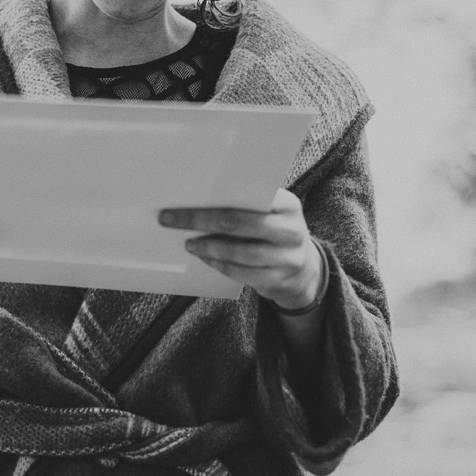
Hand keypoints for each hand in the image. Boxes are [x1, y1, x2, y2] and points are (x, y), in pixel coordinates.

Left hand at [158, 188, 322, 310]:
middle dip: (202, 220)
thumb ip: (248, 203)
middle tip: (171, 219)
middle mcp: (292, 230)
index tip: (184, 194)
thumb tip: (198, 195)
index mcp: (288, 205)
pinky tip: (205, 258)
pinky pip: (244, 273)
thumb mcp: (272, 212)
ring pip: (243, 252)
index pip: (252, 195)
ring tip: (189, 243)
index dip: (215, 196)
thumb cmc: (275, 232)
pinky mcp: (278, 280)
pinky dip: (221, 265)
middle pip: (241, 223)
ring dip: (210, 247)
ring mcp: (287, 258)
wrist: (303, 269)